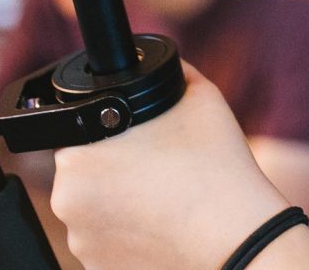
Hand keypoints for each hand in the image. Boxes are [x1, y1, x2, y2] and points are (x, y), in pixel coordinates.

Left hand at [51, 63, 308, 269]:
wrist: (241, 243)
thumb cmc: (217, 170)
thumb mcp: (198, 94)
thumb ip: (170, 70)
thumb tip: (156, 63)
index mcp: (78, 158)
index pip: (77, 134)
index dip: (110, 136)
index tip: (140, 144)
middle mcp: (67, 205)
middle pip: (84, 176)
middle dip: (113, 171)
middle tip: (156, 170)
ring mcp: (82, 246)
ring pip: (96, 213)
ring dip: (119, 206)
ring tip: (164, 201)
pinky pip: (108, 245)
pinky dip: (129, 238)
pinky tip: (162, 227)